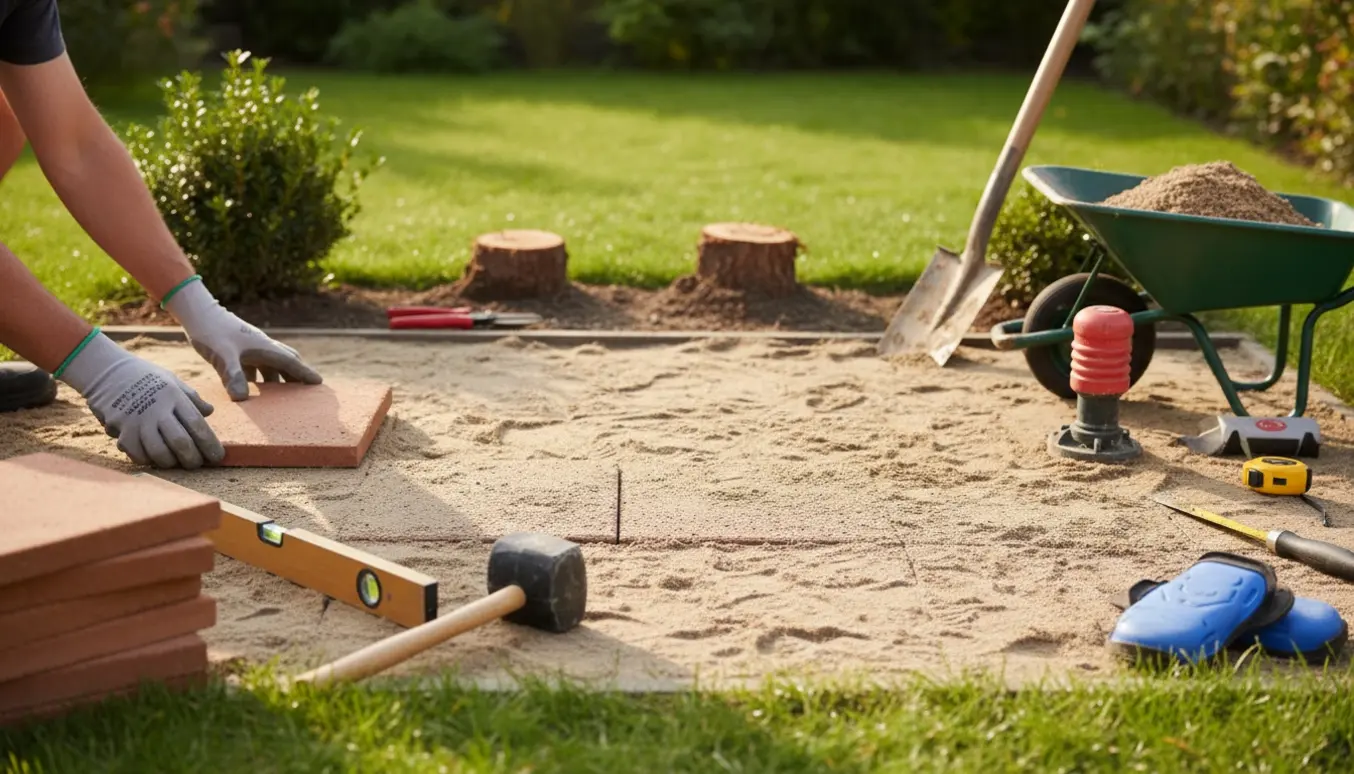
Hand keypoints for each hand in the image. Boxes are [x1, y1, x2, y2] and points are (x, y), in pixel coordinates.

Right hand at [56, 330, 225, 468]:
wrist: (106, 371)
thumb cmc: (145, 376)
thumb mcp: (172, 380)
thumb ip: (191, 397)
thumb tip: (210, 412)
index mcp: (174, 396)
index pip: (197, 425)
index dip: (210, 444)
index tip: (218, 456)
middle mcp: (157, 409)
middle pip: (181, 443)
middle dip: (193, 459)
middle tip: (197, 464)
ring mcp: (137, 421)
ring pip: (159, 453)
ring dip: (171, 462)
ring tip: (176, 462)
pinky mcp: (120, 429)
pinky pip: (137, 454)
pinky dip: (148, 460)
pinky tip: (154, 457)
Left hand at [161, 276, 321, 400]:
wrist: (197, 313)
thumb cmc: (211, 331)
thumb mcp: (223, 356)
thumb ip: (233, 376)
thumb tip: (242, 399)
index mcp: (264, 347)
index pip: (290, 361)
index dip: (304, 373)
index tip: (319, 383)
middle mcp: (261, 346)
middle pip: (286, 361)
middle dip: (296, 375)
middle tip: (305, 390)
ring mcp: (250, 347)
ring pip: (271, 364)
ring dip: (277, 378)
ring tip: (280, 397)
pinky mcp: (239, 348)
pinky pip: (256, 365)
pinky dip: (259, 377)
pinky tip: (251, 389)